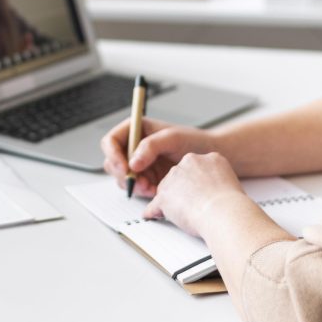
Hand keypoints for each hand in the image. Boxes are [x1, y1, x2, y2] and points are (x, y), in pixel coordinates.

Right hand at [100, 117, 215, 197]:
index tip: (124, 167)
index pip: (111, 140)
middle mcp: (135, 147)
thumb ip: (151, 146)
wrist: (210, 157)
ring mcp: (140, 163)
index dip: (113, 154)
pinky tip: (156, 190)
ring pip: (122, 177)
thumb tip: (133, 162)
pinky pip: (135, 187)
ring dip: (133, 184)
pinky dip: (142, 191)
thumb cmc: (195, 141)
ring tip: (150, 187)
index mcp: (137, 130)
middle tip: (138, 181)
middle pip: (113, 161)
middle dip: (123, 174)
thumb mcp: (173, 137)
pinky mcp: (147, 178)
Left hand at [144, 152, 246, 235]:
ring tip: (186, 215)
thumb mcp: (232, 183)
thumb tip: (213, 193)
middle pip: (180, 176)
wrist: (224, 213)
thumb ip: (217, 182)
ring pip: (167, 189)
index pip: (197, 168)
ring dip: (171, 202)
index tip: (202, 192)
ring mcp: (175, 177)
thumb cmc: (232, 205)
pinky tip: (156, 216)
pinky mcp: (164, 195)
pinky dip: (154, 212)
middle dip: (183, 190)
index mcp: (211, 159)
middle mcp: (191, 162)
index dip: (198, 183)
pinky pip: (154, 205)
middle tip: (194, 205)